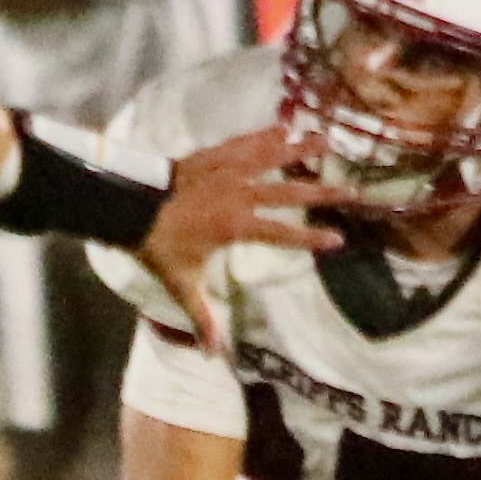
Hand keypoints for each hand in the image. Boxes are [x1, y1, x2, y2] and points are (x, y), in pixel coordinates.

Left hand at [138, 125, 339, 351]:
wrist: (127, 205)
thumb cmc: (157, 246)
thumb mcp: (181, 284)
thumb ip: (202, 316)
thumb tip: (214, 354)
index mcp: (235, 225)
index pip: (281, 233)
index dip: (310, 237)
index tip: (339, 239)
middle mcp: (237, 194)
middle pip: (287, 191)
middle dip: (322, 191)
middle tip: (352, 189)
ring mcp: (226, 170)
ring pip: (270, 156)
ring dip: (299, 148)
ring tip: (327, 139)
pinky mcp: (212, 155)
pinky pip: (244, 142)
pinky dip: (264, 134)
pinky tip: (283, 125)